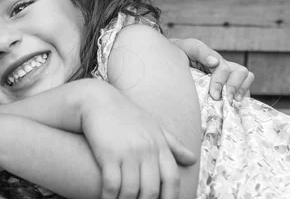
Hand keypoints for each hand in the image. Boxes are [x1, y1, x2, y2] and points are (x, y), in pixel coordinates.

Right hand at [80, 85, 195, 198]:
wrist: (97, 100)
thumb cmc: (126, 115)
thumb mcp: (153, 126)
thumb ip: (173, 144)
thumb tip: (193, 160)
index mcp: (159, 144)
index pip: (171, 179)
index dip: (169, 198)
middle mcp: (146, 149)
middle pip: (151, 190)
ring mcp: (127, 152)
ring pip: (131, 191)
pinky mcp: (108, 153)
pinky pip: (111, 184)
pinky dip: (109, 197)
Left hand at [171, 38, 253, 101]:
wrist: (173, 61)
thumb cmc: (181, 53)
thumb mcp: (189, 48)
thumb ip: (201, 52)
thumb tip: (214, 62)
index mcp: (215, 59)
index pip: (224, 68)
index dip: (220, 82)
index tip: (214, 95)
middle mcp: (224, 67)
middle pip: (241, 72)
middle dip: (234, 87)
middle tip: (226, 100)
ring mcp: (228, 76)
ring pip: (246, 79)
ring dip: (242, 91)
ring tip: (233, 102)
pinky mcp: (228, 87)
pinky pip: (244, 90)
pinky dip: (243, 97)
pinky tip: (234, 106)